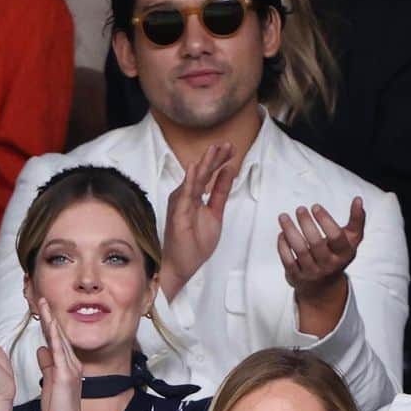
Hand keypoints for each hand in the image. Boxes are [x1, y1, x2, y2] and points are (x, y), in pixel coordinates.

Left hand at [36, 297, 88, 410]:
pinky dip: (53, 337)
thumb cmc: (58, 410)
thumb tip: (41, 349)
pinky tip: (49, 325)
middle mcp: (72, 363)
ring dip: (52, 320)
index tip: (42, 308)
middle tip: (42, 297)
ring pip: (60, 339)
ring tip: (45, 304)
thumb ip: (47, 365)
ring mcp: (71, 368)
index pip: (57, 340)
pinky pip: (58, 351)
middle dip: (50, 316)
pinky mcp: (66, 375)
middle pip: (59, 335)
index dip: (49, 323)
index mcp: (67, 365)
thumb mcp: (50, 382)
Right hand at [161, 142, 234, 288]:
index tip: (232, 149)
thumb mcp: (215, 214)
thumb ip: (220, 192)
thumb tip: (228, 171)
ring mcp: (180, 203)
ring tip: (214, 149)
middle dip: (215, 157)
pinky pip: (184, 193)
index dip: (220, 161)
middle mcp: (185, 196)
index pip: (208, 174)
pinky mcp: (178, 213)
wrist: (182, 266)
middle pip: (202, 172)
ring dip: (204, 163)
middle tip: (228, 144)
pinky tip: (196, 167)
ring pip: (193, 179)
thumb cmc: (194, 243)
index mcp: (194, 196)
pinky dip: (190, 180)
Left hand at [278, 197, 364, 301]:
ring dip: (290, 231)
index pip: (336, 237)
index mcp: (344, 253)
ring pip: (300, 250)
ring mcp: (313, 272)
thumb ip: (356, 221)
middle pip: (316, 243)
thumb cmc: (337, 254)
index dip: (325, 220)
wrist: (324, 287)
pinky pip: (288, 260)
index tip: (315, 206)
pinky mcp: (297, 277)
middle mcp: (329, 264)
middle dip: (306, 223)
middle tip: (300, 209)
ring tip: (283, 217)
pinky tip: (282, 233)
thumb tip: (358, 199)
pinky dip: (283, 245)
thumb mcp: (350, 241)